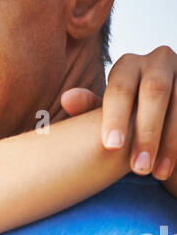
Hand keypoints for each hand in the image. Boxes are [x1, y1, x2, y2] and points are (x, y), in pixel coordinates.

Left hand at [61, 45, 175, 181]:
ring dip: (169, 142)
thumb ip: (90, 108)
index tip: (111, 147)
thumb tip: (67, 99)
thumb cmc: (128, 116)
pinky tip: (171, 167)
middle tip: (138, 168)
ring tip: (156, 173)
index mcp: (129, 65)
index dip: (116, 117)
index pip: (121, 88)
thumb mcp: (110, 113)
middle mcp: (159, 60)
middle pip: (155, 91)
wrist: (162, 118)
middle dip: (147, 132)